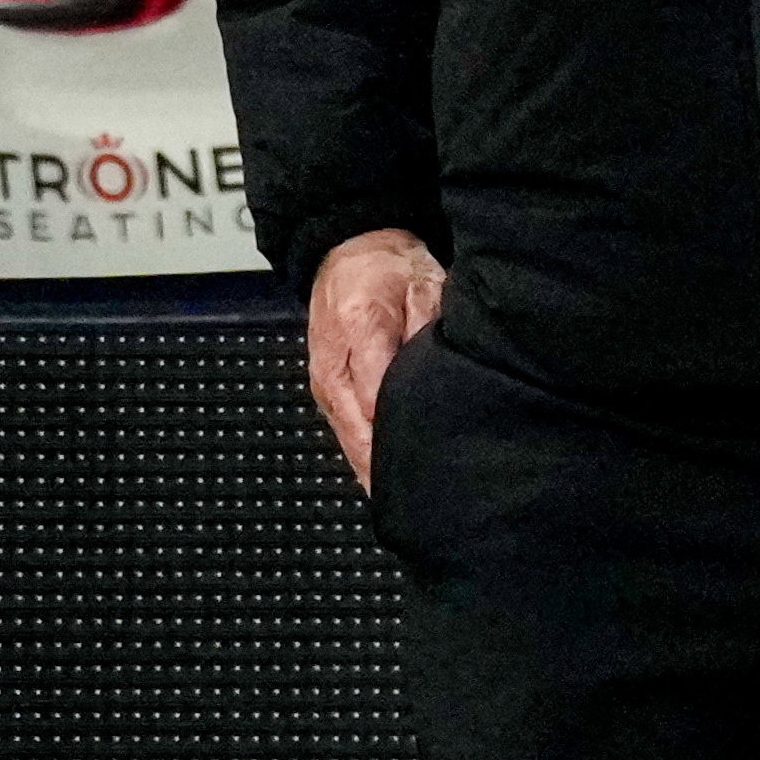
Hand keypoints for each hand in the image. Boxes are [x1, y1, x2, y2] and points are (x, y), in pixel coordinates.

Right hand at [307, 228, 446, 488]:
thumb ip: (429, 332)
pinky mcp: (327, 395)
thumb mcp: (423, 287)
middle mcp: (334, 368)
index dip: (405, 440)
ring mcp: (326, 386)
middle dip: (392, 472)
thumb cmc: (389, 269)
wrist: (347, 252)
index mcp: (360, 333)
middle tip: (429, 504)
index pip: (382, 400)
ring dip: (378, 475)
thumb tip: (434, 382)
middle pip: (362, 436)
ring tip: (412, 506)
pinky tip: (389, 486)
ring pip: (352, 445)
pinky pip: (348, 438)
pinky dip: (367, 462)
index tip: (432, 468)